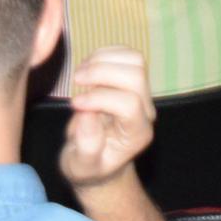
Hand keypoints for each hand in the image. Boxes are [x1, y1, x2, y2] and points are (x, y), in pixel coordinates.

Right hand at [60, 46, 155, 195]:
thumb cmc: (89, 167)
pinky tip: (86, 68)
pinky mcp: (132, 80)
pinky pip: (126, 55)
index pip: (129, 104)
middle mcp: (145, 111)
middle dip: (102, 72)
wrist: (99, 163)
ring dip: (104, 59)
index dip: (100, 98)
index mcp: (137, 133)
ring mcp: (141, 93)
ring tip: (80, 74)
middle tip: (77, 80)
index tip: (75, 104)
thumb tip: (87, 113)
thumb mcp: (80, 167)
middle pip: (135, 76)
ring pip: (134, 60)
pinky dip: (104, 54)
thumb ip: (86, 147)